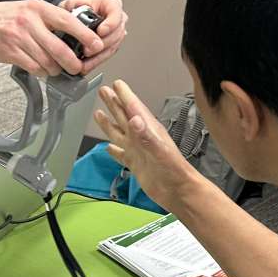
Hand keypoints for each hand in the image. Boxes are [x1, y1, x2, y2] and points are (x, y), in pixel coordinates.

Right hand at [0, 0, 103, 76]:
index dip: (85, 35)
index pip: (68, 21)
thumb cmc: (7, 16)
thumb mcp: (31, 9)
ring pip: (47, 61)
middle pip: (59, 47)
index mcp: (39, 8)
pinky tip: (42, 69)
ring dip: (56, 69)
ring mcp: (19, 37)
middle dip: (73, 62)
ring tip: (56, 68)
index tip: (96, 44)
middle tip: (77, 67)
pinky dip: (42, 71)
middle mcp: (29, 21)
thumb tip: (77, 35)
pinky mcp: (11, 52)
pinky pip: (34, 67)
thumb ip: (51, 19)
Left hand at [60, 0, 126, 72]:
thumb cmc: (76, 8)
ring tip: (86, 61)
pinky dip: (97, 61)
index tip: (101, 31)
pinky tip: (87, 65)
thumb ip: (71, 5)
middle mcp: (117, 18)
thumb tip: (71, 10)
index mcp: (110, 4)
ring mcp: (116, 33)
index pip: (116, 12)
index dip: (110, 23)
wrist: (75, 17)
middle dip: (102, 44)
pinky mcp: (111, 45)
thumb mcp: (72, 2)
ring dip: (99, 56)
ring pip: (113, 46)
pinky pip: (107, 55)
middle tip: (88, 50)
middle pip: (117, 32)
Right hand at [94, 80, 199, 209]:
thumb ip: (146, 135)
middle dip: (113, 103)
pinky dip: (113, 150)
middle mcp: (141, 138)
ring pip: (119, 133)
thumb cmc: (174, 171)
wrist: (178, 193)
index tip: (116, 83)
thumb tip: (134, 119)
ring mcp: (137, 151)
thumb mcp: (160, 151)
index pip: (133, 108)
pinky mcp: (135, 164)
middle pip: (123, 116)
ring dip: (109, 123)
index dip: (125, 95)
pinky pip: (121, 154)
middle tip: (104, 90)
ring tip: (98, 113)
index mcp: (148, 130)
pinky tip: (108, 148)